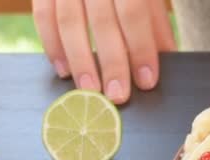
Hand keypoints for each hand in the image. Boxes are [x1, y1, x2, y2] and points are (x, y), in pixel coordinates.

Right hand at [32, 0, 175, 103]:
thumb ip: (156, 26)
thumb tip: (167, 63)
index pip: (134, 13)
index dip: (141, 49)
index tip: (147, 81)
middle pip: (102, 21)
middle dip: (111, 63)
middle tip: (117, 96)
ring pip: (68, 21)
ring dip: (80, 61)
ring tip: (90, 91)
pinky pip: (42, 16)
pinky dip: (52, 46)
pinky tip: (64, 71)